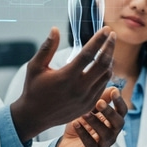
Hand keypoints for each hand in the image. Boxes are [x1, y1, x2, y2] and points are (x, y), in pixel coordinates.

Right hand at [9, 27, 115, 142]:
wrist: (34, 117)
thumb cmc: (33, 89)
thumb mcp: (35, 67)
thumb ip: (47, 48)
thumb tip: (55, 29)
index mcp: (66, 77)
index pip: (88, 54)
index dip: (98, 40)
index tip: (106, 29)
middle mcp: (79, 88)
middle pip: (102, 64)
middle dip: (110, 47)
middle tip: (113, 35)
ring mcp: (86, 99)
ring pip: (106, 76)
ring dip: (109, 60)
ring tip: (108, 48)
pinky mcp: (89, 106)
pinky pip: (103, 86)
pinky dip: (105, 74)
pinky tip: (103, 66)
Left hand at [53, 87, 126, 146]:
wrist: (66, 145)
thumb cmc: (81, 124)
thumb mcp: (89, 109)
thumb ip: (101, 99)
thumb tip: (113, 87)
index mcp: (113, 121)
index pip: (122, 111)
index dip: (120, 102)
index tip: (114, 92)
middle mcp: (112, 133)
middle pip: (118, 123)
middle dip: (110, 112)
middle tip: (99, 103)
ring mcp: (104, 145)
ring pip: (106, 134)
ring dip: (95, 122)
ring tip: (84, 113)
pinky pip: (91, 144)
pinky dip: (83, 133)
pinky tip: (76, 124)